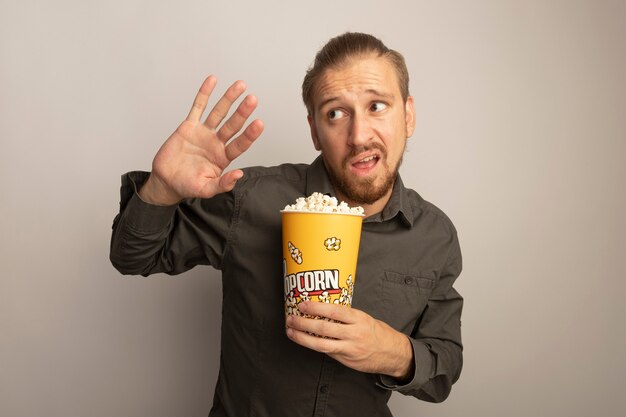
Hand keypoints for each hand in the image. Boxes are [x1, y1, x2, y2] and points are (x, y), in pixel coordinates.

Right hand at [139, 76, 263, 204]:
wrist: (166, 181)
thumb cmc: (187, 186)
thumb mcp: (206, 189)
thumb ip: (222, 184)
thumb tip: (239, 175)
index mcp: (223, 157)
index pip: (240, 144)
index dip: (249, 134)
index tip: (259, 123)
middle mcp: (216, 142)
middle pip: (232, 125)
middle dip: (242, 112)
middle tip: (253, 99)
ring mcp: (204, 132)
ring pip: (218, 112)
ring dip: (229, 99)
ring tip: (241, 85)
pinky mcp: (189, 126)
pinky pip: (198, 107)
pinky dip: (205, 94)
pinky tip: (213, 80)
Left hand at [285, 301, 413, 379]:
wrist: (393, 354)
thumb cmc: (377, 333)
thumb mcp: (365, 318)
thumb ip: (346, 316)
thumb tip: (323, 309)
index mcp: (359, 319)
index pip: (335, 311)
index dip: (317, 307)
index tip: (302, 304)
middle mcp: (354, 334)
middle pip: (324, 328)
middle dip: (303, 323)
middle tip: (291, 318)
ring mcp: (349, 349)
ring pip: (321, 344)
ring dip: (302, 337)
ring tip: (291, 331)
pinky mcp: (346, 360)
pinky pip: (327, 352)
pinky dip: (314, 345)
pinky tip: (304, 340)